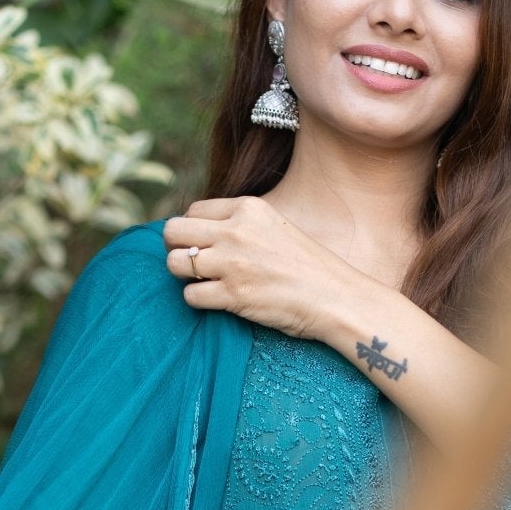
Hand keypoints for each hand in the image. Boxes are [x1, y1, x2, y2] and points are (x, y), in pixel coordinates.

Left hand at [163, 196, 347, 340]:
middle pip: (173, 231)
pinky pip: (190, 296)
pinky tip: (217, 301)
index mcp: (249, 209)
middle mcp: (236, 231)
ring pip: (174, 264)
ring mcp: (233, 264)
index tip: (204, 245)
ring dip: (184, 276)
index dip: (193, 230)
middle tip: (193, 263)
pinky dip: (198, 301)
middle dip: (177, 248)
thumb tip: (202, 231)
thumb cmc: (308, 267)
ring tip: (204, 282)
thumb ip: (242, 224)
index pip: (193, 210)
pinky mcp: (233, 296)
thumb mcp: (276, 227)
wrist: (336, 297)